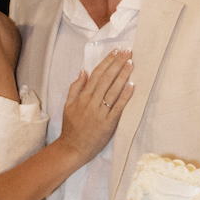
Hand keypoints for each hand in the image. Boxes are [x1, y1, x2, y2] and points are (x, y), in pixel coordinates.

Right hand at [57, 51, 134, 165]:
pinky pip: (118, 107)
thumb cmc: (71, 127)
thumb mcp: (67, 105)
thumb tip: (83, 71)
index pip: (97, 74)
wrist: (73, 148)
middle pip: (107, 79)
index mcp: (82, 97)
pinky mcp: (109, 124)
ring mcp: (100, 113)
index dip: (107, 61)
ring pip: (113, 90)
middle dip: (118, 64)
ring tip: (131, 63)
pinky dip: (125, 96)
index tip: (116, 51)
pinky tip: (132, 86)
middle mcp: (91, 102)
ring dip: (123, 75)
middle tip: (128, 52)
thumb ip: (75, 87)